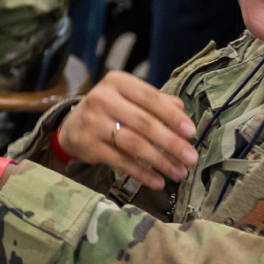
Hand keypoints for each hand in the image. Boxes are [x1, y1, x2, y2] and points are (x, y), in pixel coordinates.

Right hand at [56, 71, 196, 190]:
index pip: (150, 98)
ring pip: (134, 144)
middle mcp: (103, 99)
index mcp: (117, 82)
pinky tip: (157, 181)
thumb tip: (181, 109)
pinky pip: (121, 161)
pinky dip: (142, 173)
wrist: (72, 126)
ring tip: (178, 173)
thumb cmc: (109, 110)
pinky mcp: (89, 145)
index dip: (172, 116)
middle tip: (191, 157)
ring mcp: (94, 122)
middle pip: (144, 123)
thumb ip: (155, 101)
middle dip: (171, 143)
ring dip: (160, 161)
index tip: (191, 132)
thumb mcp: (129, 98)